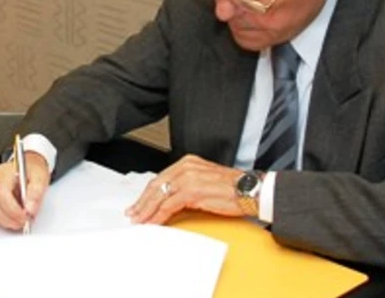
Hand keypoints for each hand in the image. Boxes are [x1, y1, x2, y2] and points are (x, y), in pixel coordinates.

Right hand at [0, 151, 49, 230]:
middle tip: (24, 221)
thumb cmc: (33, 171)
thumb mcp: (40, 178)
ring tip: (21, 220)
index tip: (25, 216)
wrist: (29, 167)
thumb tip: (30, 208)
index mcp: (3, 172)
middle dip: (10, 218)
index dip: (13, 209)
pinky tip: (14, 218)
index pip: (2, 194)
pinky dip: (3, 219)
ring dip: (6, 220)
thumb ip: (36, 193)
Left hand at [126, 154, 244, 224]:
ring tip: (140, 221)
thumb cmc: (233, 188)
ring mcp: (188, 178)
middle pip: (156, 186)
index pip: (161, 178)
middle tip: (133, 214)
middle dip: (142, 202)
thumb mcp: (204, 181)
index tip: (140, 203)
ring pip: (159, 196)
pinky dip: (159, 215)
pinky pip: (169, 205)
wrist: (250, 190)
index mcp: (187, 163)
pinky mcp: (192, 191)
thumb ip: (187, 186)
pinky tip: (154, 222)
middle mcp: (185, 167)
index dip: (148, 193)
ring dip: (147, 210)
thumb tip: (171, 200)